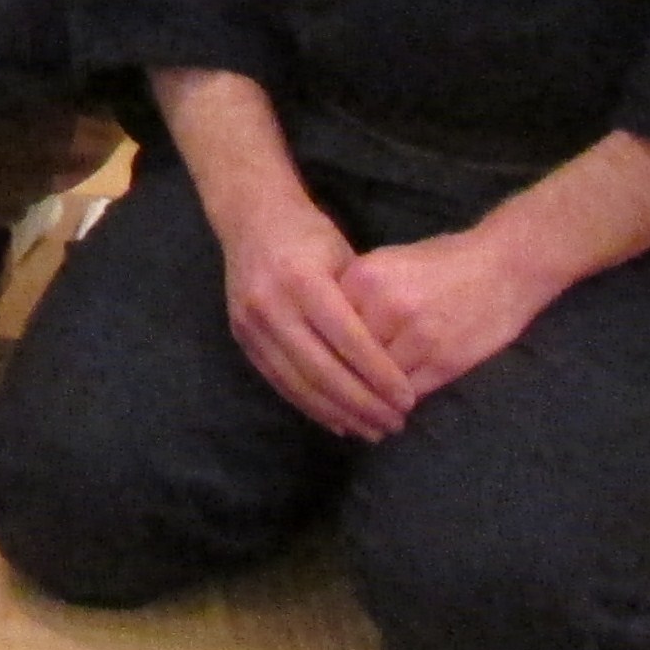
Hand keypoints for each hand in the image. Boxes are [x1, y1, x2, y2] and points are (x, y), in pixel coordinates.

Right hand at [214, 186, 419, 441]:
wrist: (251, 219)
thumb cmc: (310, 236)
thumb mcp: (345, 258)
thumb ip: (361, 306)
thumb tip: (394, 362)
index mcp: (302, 280)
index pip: (348, 339)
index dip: (379, 373)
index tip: (408, 398)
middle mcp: (271, 304)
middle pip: (321, 369)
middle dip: (361, 403)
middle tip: (394, 424)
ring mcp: (250, 323)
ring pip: (297, 383)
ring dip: (336, 413)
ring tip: (370, 430)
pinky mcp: (241, 337)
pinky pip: (278, 381)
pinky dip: (309, 406)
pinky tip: (336, 421)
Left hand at [338, 226, 561, 410]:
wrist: (506, 266)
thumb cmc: (443, 262)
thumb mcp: (388, 265)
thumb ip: (355, 296)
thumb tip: (321, 334)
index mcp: (365, 277)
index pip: (325, 326)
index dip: (319, 350)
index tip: (314, 366)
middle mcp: (387, 305)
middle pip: (346, 356)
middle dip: (341, 378)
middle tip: (336, 397)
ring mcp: (418, 335)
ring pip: (375, 380)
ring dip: (370, 397)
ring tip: (363, 410)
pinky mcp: (445, 360)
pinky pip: (407, 392)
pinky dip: (397, 401)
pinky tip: (393, 405)